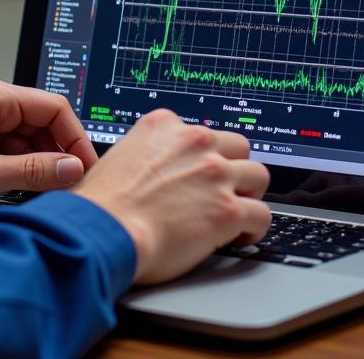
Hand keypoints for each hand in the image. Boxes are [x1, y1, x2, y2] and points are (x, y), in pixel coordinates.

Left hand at [0, 76, 97, 213]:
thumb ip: (33, 171)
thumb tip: (73, 169)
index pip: (55, 108)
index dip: (75, 138)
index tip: (85, 167)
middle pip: (44, 122)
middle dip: (57, 153)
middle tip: (68, 185)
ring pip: (29, 137)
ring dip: (39, 163)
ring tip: (44, 192)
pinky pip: (12, 146)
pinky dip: (21, 166)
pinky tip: (22, 189)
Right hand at [72, 109, 270, 284]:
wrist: (104, 230)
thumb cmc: (102, 203)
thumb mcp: (119, 156)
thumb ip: (145, 154)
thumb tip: (151, 171)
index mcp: (165, 126)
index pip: (201, 133)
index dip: (202, 157)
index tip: (200, 174)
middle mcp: (194, 142)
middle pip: (238, 147)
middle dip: (234, 168)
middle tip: (224, 190)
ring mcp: (214, 173)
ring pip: (258, 175)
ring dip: (250, 195)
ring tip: (238, 213)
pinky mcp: (227, 209)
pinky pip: (261, 215)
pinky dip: (255, 228)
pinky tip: (241, 237)